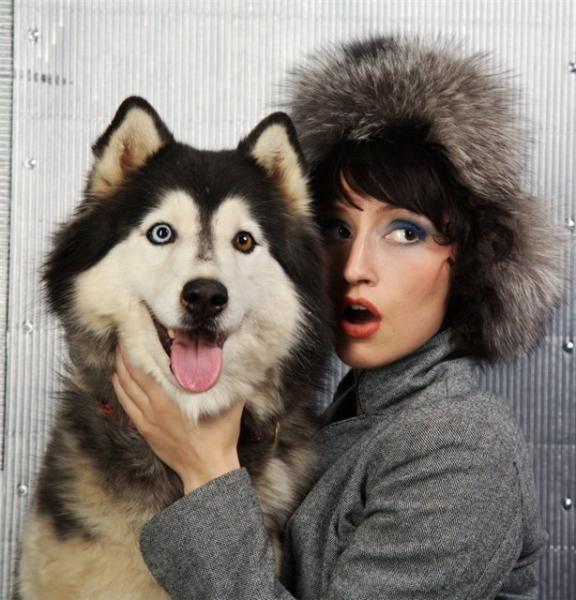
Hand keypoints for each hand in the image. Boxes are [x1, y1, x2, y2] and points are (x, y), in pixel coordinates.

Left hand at [112, 346, 243, 493]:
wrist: (208, 469)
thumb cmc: (220, 436)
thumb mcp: (230, 403)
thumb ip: (231, 377)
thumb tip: (234, 355)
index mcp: (168, 398)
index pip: (143, 365)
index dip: (135, 345)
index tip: (135, 327)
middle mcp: (152, 407)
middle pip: (128, 374)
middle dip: (124, 351)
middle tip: (125, 333)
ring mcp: (146, 419)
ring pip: (123, 388)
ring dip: (120, 368)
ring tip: (120, 350)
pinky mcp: (145, 429)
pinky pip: (125, 404)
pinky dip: (119, 388)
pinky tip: (119, 378)